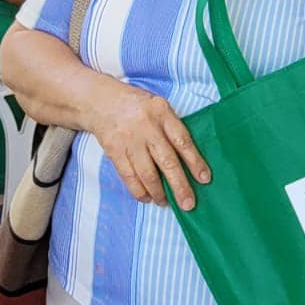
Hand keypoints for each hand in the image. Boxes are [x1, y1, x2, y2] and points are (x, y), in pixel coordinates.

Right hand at [88, 79, 209, 210]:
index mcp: (162, 112)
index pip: (183, 141)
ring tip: (165, 202)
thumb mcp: (158, 107)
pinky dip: (139, 191)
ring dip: (159, 193)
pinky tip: (147, 198)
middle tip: (188, 204)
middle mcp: (146, 127)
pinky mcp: (114, 151)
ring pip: (147, 173)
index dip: (195, 162)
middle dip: (179, 186)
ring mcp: (129, 140)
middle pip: (167, 161)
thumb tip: (190, 161)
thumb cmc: (137, 106)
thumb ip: (172, 128)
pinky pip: (129, 176)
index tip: (204, 179)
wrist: (100, 101)